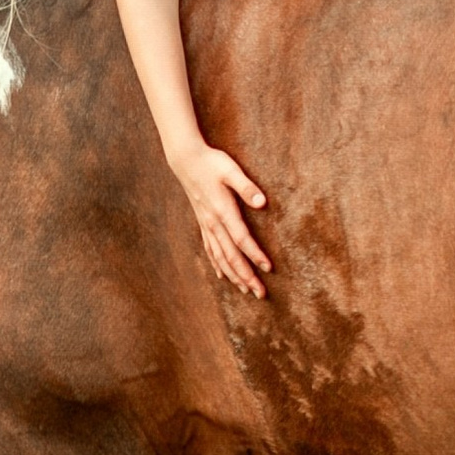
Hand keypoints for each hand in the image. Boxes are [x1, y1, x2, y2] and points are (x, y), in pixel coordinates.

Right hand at [171, 143, 270, 296]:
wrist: (186, 160)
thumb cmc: (211, 163)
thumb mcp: (231, 170)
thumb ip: (246, 187)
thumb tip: (262, 203)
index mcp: (223, 211)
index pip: (241, 239)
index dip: (255, 255)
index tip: (268, 268)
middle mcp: (213, 223)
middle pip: (231, 256)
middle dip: (246, 276)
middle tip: (261, 294)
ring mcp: (207, 225)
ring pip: (220, 257)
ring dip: (234, 275)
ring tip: (246, 291)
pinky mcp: (203, 223)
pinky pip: (210, 249)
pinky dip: (218, 265)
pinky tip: (223, 276)